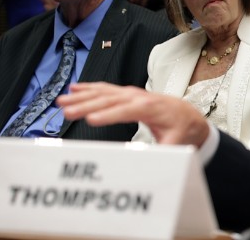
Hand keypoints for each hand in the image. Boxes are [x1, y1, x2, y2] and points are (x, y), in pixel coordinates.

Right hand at [58, 82, 209, 146]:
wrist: (187, 114)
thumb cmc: (181, 128)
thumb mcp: (176, 142)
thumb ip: (165, 151)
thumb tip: (154, 162)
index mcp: (151, 108)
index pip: (126, 110)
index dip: (108, 115)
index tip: (90, 120)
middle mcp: (139, 97)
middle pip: (109, 100)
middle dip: (86, 105)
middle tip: (67, 112)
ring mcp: (132, 93)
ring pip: (104, 92)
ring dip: (82, 96)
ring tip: (62, 100)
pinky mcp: (127, 94)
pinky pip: (106, 89)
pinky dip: (89, 88)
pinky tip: (74, 88)